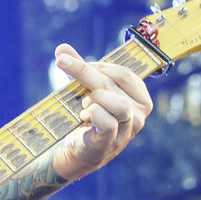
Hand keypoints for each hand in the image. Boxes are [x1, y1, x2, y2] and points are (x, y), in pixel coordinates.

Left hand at [50, 42, 152, 180]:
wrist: (75, 152)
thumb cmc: (85, 118)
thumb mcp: (85, 91)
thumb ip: (79, 70)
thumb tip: (61, 47)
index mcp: (139, 99)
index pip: (126, 73)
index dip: (100, 64)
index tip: (76, 63)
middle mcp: (139, 116)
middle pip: (116, 84)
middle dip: (87, 72)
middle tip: (62, 63)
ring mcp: (127, 132)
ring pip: (120, 105)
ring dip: (96, 97)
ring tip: (83, 103)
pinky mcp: (109, 144)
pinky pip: (107, 123)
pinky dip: (93, 114)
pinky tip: (83, 116)